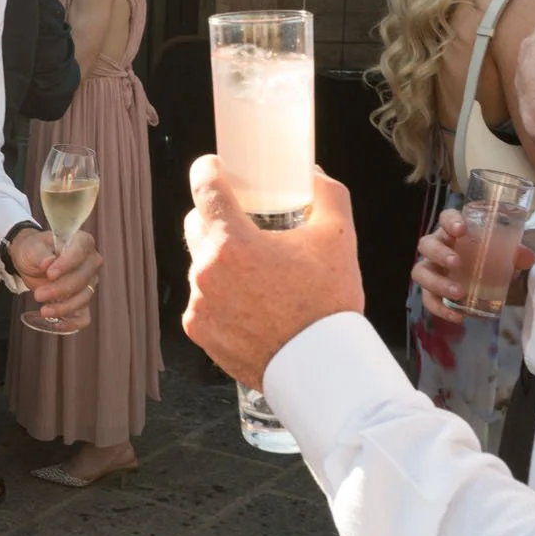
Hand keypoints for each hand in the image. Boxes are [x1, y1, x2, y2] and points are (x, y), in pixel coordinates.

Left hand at [7, 226, 100, 329]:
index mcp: (81, 241)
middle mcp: (91, 261)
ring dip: (64, 307)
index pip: (79, 252)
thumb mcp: (32, 247)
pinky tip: (57, 324)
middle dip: (60, 289)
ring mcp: (89, 282)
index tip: (49, 274)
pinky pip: (84, 315)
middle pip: (82, 279)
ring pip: (83, 298)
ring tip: (43, 310)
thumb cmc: (34, 250)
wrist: (32, 261)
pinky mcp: (82, 299)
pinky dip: (73, 322)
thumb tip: (49, 262)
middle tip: (38, 294)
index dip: (66, 265)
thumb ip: (41, 253)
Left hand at [181, 156, 363, 389]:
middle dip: (215, 217)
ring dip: (219, 261)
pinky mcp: (198, 330)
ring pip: (200, 265)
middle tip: (242, 222)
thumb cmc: (328, 304)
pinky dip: (218, 296)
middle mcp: (205, 270)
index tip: (213, 167)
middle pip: (196, 225)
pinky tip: (246, 302)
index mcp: (232, 242)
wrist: (321, 368)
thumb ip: (327, 195)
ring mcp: (199, 303)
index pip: (203, 187)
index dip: (207, 170)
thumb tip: (313, 175)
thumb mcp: (338, 238)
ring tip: (253, 271)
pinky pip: (202, 300)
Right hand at [412, 208, 534, 323]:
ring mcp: (432, 269)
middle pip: (426, 245)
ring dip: (437, 282)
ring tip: (458, 293)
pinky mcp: (432, 291)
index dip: (450, 221)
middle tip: (456, 263)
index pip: (446, 218)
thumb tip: (526, 257)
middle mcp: (438, 247)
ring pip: (421, 272)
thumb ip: (516, 253)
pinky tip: (458, 316)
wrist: (487, 277)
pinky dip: (440, 309)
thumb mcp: (505, 253)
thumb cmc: (490, 257)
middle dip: (439, 253)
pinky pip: (428, 299)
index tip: (461, 229)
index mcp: (453, 232)